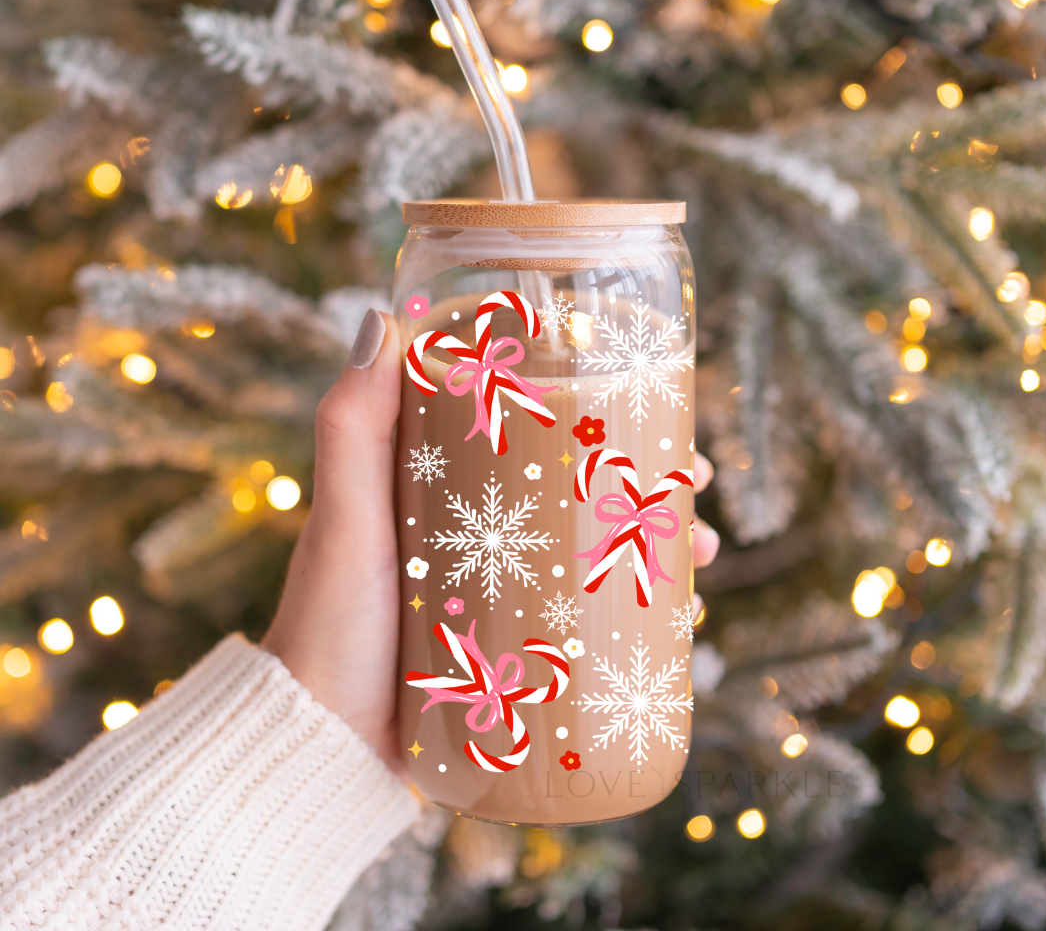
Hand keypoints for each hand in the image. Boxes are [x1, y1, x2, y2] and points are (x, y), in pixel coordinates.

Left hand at [263, 310, 720, 774]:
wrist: (327, 744)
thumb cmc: (327, 621)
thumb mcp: (346, 515)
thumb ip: (352, 425)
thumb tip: (383, 316)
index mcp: (444, 480)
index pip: (533, 423)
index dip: (596, 405)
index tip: (646, 394)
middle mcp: (481, 524)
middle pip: (581, 483)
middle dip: (647, 477)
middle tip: (693, 482)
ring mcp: (504, 583)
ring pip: (597, 543)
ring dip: (658, 538)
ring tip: (703, 549)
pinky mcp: (519, 640)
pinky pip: (588, 608)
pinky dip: (637, 600)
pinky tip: (678, 605)